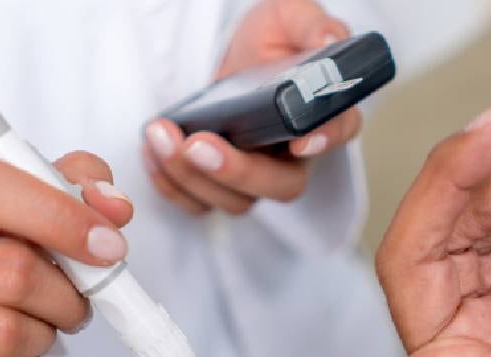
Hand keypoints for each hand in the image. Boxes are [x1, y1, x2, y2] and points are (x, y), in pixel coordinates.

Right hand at [0, 152, 132, 356]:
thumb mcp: (12, 197)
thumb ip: (69, 184)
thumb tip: (113, 209)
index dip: (56, 214)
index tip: (108, 244)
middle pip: (4, 272)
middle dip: (64, 291)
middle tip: (77, 297)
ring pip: (1, 335)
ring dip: (45, 333)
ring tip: (41, 324)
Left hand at [143, 0, 361, 215]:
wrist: (232, 54)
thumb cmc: (270, 39)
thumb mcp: (290, 18)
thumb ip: (310, 24)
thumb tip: (327, 37)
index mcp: (323, 114)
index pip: (338, 132)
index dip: (325, 140)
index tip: (302, 141)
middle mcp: (295, 156)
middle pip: (281, 185)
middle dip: (237, 171)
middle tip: (198, 144)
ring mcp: (258, 176)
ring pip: (237, 201)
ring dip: (193, 176)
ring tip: (162, 135)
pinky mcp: (221, 184)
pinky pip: (200, 204)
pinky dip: (172, 185)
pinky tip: (152, 152)